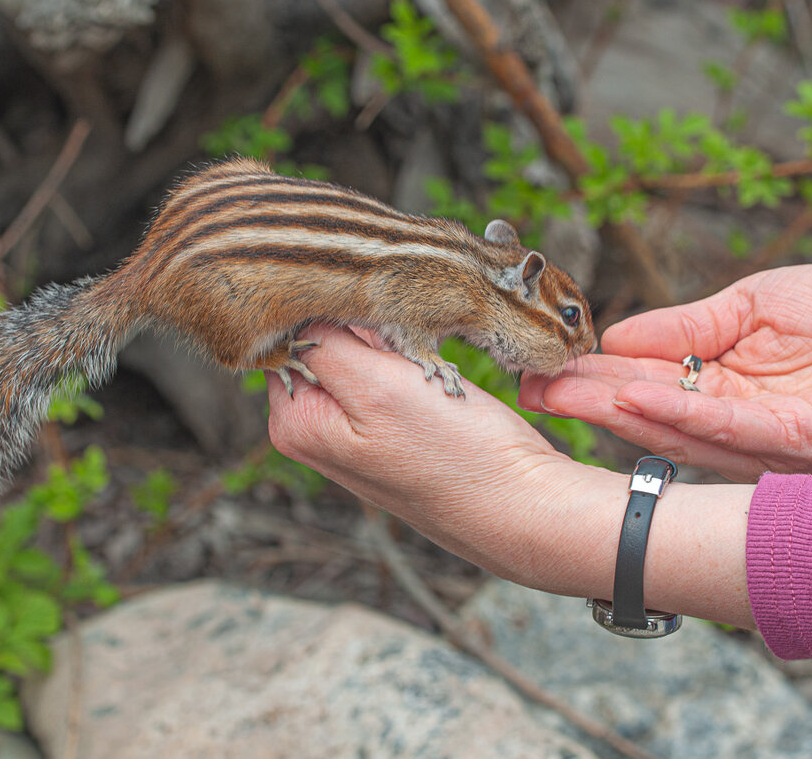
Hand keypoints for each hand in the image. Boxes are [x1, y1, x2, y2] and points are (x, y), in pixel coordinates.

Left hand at [265, 325, 755, 626]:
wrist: (524, 504)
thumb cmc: (458, 455)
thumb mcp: (378, 387)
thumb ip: (325, 344)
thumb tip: (295, 307)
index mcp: (296, 421)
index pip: (287, 331)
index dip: (332, 307)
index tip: (375, 307)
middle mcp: (316, 428)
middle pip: (321, 338)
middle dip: (362, 322)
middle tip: (409, 332)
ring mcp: (353, 431)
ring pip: (360, 350)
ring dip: (392, 338)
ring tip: (425, 357)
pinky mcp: (392, 428)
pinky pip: (388, 370)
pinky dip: (410, 357)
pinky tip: (435, 373)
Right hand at [520, 261, 811, 480]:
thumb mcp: (753, 302)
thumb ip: (688, 325)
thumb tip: (617, 334)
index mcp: (718, 381)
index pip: (643, 381)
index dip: (591, 374)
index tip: (538, 365)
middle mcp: (732, 418)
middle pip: (649, 414)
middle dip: (587, 400)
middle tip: (530, 386)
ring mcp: (762, 438)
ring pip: (678, 431)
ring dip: (618, 411)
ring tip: (565, 390)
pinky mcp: (798, 447)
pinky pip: (730, 432)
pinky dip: (680, 416)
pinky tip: (634, 396)